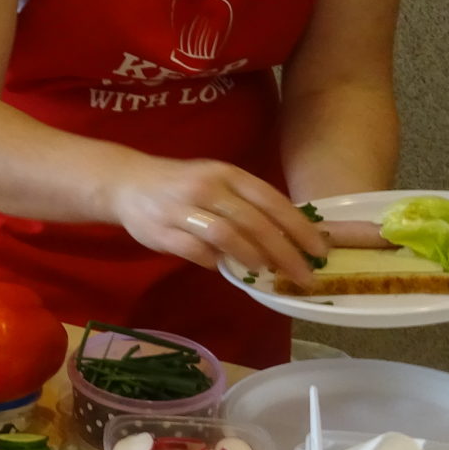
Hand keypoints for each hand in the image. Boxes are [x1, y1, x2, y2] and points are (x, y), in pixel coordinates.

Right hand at [109, 156, 324, 282]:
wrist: (128, 183)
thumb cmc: (182, 185)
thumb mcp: (218, 182)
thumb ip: (247, 204)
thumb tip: (287, 237)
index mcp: (227, 174)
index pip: (271, 200)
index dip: (299, 227)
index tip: (320, 251)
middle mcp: (207, 187)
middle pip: (254, 222)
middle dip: (284, 252)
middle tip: (303, 275)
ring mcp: (183, 208)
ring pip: (226, 235)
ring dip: (251, 256)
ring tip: (265, 271)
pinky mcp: (161, 231)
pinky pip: (194, 250)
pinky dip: (212, 261)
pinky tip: (220, 267)